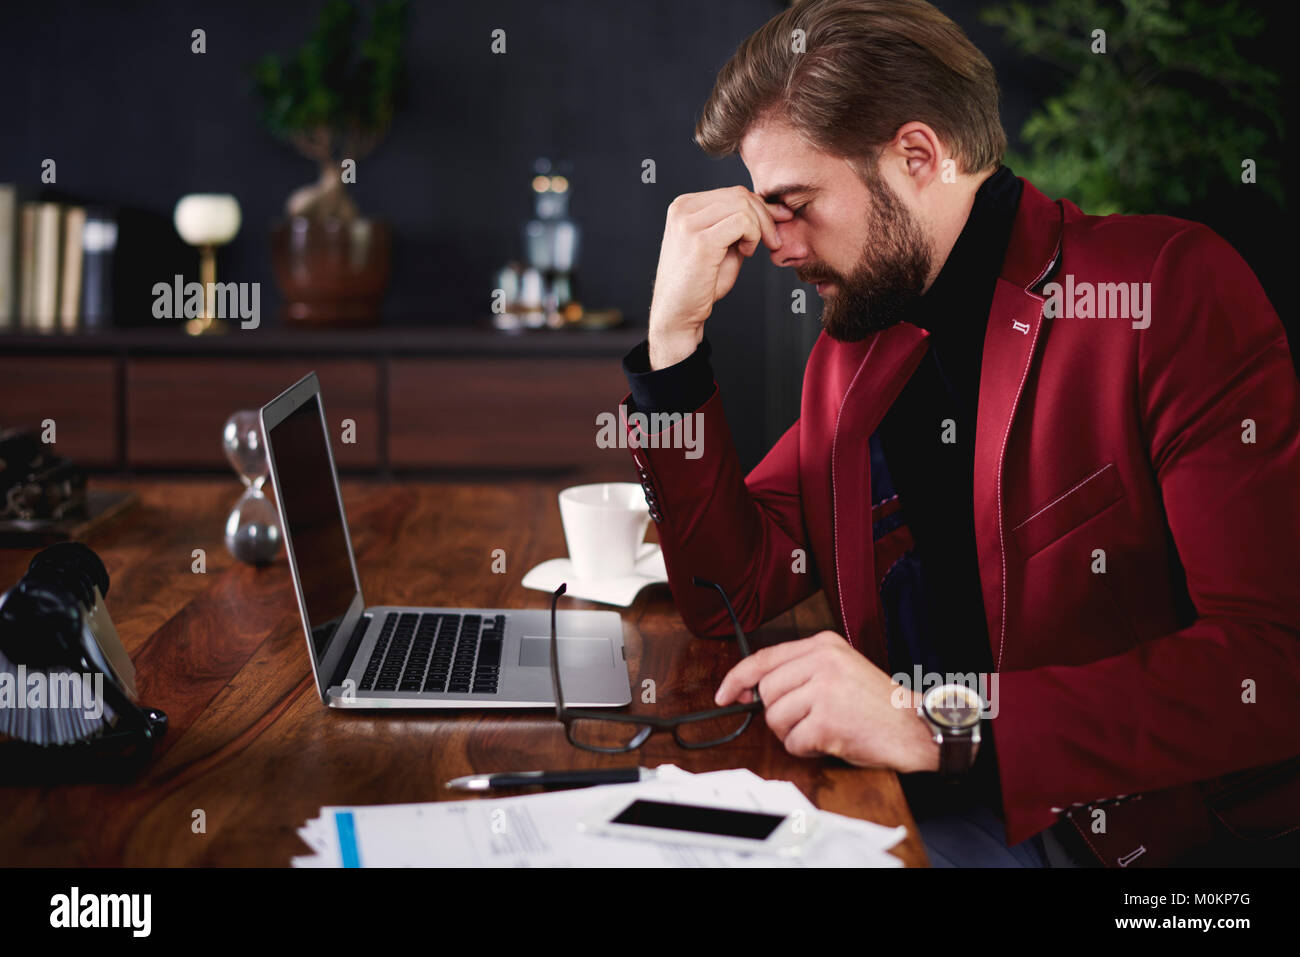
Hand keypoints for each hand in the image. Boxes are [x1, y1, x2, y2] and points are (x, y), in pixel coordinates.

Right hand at [647, 186, 791, 368]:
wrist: (678, 314)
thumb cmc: (698, 284)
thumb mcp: (722, 246)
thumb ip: (739, 225)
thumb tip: (773, 209)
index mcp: (684, 206)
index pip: (732, 192)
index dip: (760, 207)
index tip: (777, 223)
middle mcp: (682, 209)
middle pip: (739, 195)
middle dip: (765, 216)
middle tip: (773, 240)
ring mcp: (689, 223)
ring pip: (743, 206)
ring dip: (759, 228)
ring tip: (752, 250)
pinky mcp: (700, 240)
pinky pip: (742, 222)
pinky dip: (753, 236)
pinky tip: (746, 253)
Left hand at [714, 631, 945, 772]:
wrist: (915, 728)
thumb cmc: (877, 705)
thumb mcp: (840, 670)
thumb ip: (799, 672)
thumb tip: (748, 690)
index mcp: (823, 645)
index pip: (764, 658)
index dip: (737, 678)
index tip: (724, 694)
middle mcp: (823, 661)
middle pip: (767, 693)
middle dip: (780, 714)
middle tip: (808, 719)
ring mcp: (825, 690)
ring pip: (776, 719)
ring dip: (794, 733)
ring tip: (824, 728)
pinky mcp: (827, 720)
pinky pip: (793, 742)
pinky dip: (807, 749)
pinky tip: (831, 741)